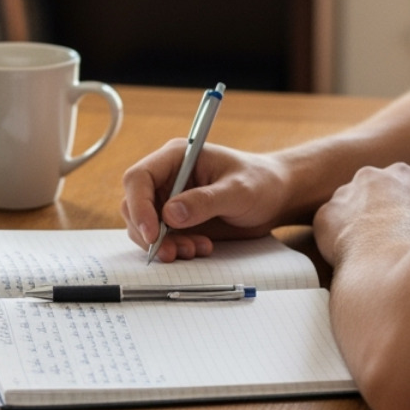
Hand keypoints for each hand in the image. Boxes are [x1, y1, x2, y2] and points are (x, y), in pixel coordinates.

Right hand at [120, 141, 291, 261]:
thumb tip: (170, 215)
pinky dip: (174, 249)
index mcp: (176, 157)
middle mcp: (167, 177)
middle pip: (133, 204)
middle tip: (172, 252)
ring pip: (145, 225)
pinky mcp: (177, 220)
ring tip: (195, 250)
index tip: (152, 234)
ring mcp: (170, 199)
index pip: (138, 178)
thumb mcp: (238, 191)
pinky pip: (162, 238)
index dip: (138, 205)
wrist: (275, 197)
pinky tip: (200, 248)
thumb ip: (205, 201)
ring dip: (163, 244)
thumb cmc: (261, 182)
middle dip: (148, 232)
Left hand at [313, 162, 409, 266]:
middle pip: (371, 193)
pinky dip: (335, 243)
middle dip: (375, 214)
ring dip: (353, 227)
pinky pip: (328, 229)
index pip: (401, 187)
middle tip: (384, 242)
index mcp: (403, 174)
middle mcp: (370, 175)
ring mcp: (344, 193)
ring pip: (346, 210)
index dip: (403, 211)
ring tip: (369, 255)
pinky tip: (350, 259)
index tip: (405, 229)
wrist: (391, 257)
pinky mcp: (324, 215)